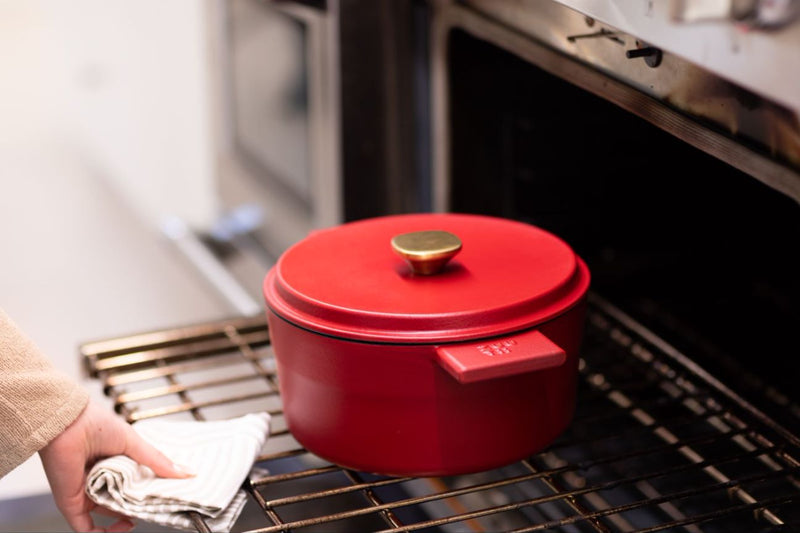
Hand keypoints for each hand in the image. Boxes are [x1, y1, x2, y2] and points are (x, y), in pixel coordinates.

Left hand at [39, 401, 193, 531]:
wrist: (67, 425)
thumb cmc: (96, 425)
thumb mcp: (135, 444)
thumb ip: (158, 462)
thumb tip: (187, 473)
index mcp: (112, 462)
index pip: (132, 483)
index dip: (148, 490)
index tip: (165, 494)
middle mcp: (99, 479)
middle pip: (121, 501)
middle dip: (138, 506)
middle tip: (156, 506)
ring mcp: (86, 493)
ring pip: (108, 514)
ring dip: (125, 518)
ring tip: (141, 514)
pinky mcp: (73, 505)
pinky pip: (86, 528)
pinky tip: (124, 527)